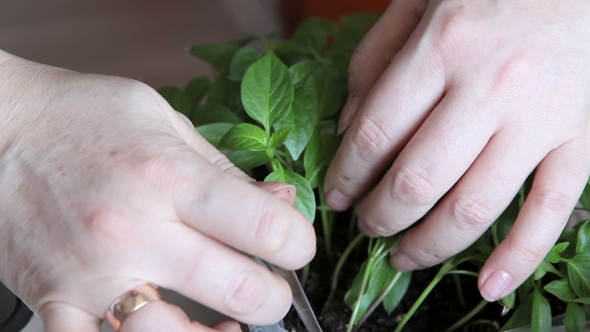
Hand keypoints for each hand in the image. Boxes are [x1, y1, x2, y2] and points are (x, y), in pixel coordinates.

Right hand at [0, 52, 314, 330]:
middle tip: (271, 285)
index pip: (264, 226)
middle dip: (274, 296)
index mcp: (168, 177)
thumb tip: (280, 201)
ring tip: (230, 319)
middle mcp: (134, 229)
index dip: (299, 242)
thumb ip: (226, 169)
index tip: (295, 244)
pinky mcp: (56, 299)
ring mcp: (93, 273)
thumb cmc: (82, 117)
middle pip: (240, 290)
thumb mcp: (164, 121)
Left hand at [324, 0, 589, 300]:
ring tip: (402, 255)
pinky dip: (519, 258)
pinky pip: (551, 212)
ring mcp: (541, 118)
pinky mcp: (581, 139)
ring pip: (475, 207)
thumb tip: (347, 128)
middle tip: (366, 228)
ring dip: (429, 244)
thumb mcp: (418, 1)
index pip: (375, 133)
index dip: (347, 176)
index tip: (337, 197)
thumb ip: (374, 60)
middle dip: (380, 217)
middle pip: (418, 180)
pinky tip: (489, 287)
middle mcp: (491, 87)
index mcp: (443, 47)